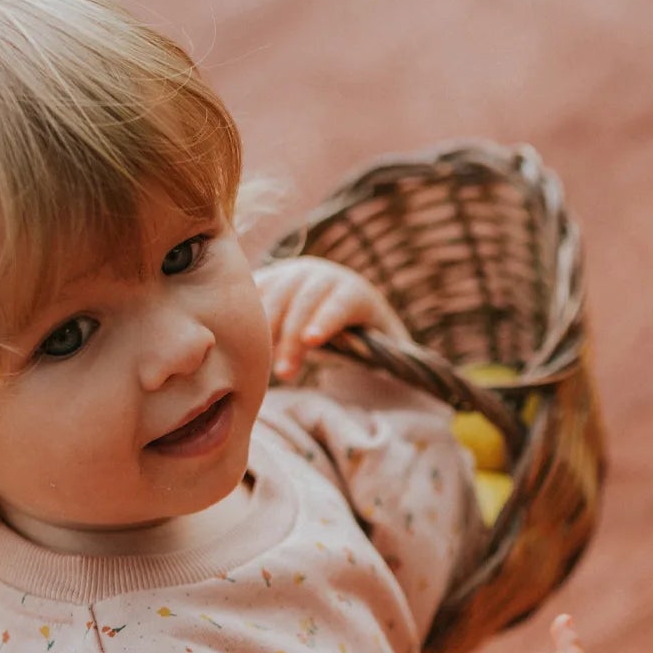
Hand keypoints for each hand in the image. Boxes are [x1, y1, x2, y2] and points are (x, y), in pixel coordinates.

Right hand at [254, 256, 407, 380]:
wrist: (337, 298)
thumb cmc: (365, 333)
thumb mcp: (384, 341)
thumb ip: (396, 356)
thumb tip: (419, 378)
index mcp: (352, 291)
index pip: (339, 302)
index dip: (326, 320)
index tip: (312, 341)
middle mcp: (321, 276)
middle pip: (302, 303)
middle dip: (290, 339)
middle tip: (284, 374)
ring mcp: (292, 274)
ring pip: (273, 297)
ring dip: (263, 330)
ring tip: (257, 364)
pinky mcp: (269, 279)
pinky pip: (252, 293)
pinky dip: (243, 314)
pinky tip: (233, 339)